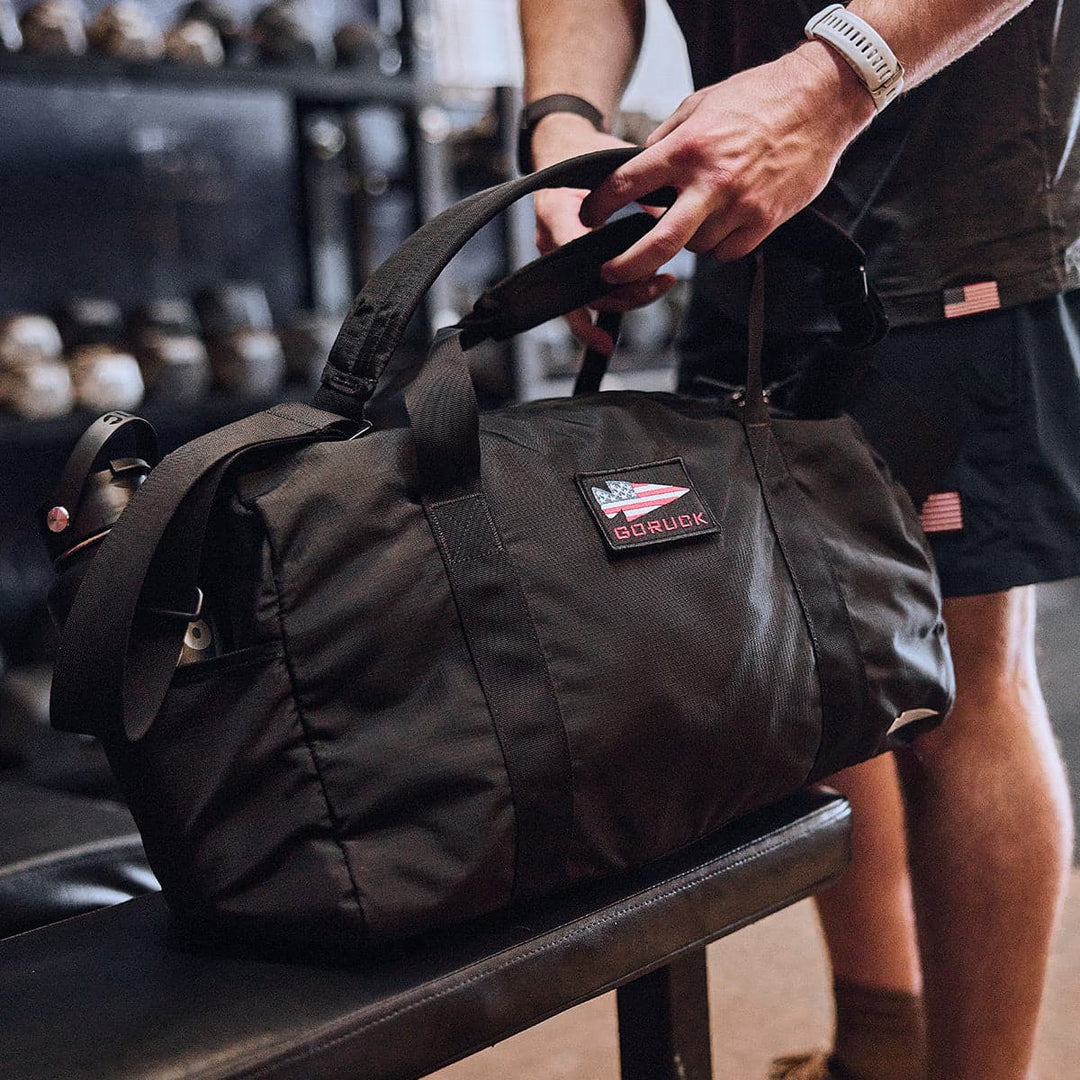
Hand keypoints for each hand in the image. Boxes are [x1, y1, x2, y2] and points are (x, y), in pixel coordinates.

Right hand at [530, 117, 677, 353]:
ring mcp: (554, 257)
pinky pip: (577, 299)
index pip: (576, 249)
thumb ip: (636, 192)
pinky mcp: (564, 266)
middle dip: (624, 294)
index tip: (632, 274)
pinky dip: (592, 322)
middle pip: (583, 286)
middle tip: (661, 283)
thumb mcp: (613, 164)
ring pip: (583, 299)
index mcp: (556, 213)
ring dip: (622, 302)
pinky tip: (605, 338)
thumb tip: (666, 221)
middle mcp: (549, 241)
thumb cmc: (585, 155)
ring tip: (659, 287)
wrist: (563, 153)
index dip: (603, 269)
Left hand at [577, 45, 874, 284]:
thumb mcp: (699, 105)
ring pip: (696, 248)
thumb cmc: (759, 98)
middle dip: (627, 264)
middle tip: (609, 271)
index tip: (590, 216)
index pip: (628, 184)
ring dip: (686, 242)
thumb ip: (666, 141)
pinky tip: (721, 225)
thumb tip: (638, 171)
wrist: (821, 99)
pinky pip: (727, 252)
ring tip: (695, 218)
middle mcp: (712, 180)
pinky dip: (717, 247)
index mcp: (688, 147)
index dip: (601, 206)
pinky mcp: (766, 220)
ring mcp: (741, 204)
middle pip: (659, 242)